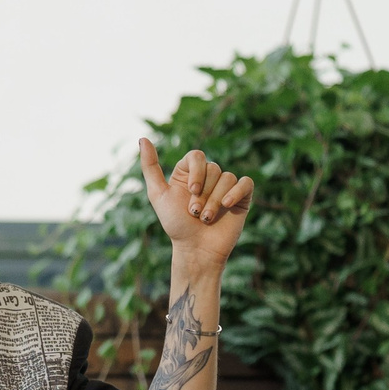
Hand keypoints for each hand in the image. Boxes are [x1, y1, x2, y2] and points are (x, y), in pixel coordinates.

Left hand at [140, 138, 252, 265]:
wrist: (196, 250)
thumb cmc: (176, 225)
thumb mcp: (158, 195)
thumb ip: (150, 167)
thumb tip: (143, 138)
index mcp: (189, 173)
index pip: (197, 155)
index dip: (197, 172)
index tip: (191, 190)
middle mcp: (208, 178)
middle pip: (213, 168)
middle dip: (204, 193)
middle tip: (196, 213)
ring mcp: (226, 188)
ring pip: (227, 178)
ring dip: (215, 201)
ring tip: (206, 219)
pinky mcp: (241, 198)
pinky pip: (245, 183)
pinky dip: (236, 193)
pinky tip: (227, 206)